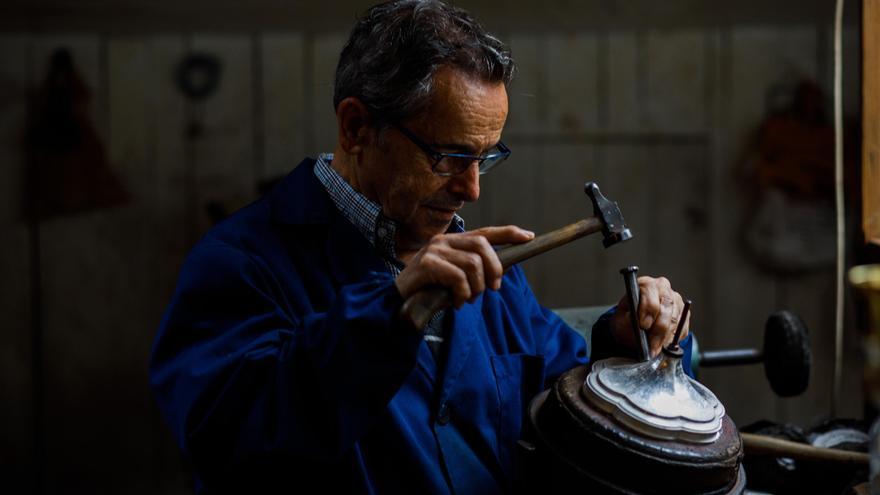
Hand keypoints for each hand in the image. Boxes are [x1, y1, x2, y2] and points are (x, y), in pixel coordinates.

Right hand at [395, 225, 534, 307]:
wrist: (397, 301)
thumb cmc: (428, 291)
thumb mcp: (455, 280)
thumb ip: (473, 273)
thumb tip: (499, 274)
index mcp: (453, 242)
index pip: (485, 232)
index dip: (508, 233)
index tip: (528, 236)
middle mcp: (444, 241)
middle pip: (483, 245)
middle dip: (494, 269)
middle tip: (492, 289)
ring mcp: (435, 250)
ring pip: (473, 264)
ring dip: (476, 287)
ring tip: (466, 299)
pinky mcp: (427, 263)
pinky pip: (458, 277)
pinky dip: (462, 294)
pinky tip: (455, 303)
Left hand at [609, 276, 689, 356]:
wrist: (634, 327)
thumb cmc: (627, 320)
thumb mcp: (621, 319)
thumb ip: (628, 319)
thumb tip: (636, 323)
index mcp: (646, 284)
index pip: (650, 292)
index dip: (648, 309)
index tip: (643, 325)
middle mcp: (663, 289)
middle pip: (666, 307)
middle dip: (658, 329)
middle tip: (651, 345)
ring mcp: (676, 301)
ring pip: (675, 320)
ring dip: (665, 337)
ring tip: (655, 349)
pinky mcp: (684, 314)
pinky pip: (682, 328)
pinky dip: (673, 339)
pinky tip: (663, 345)